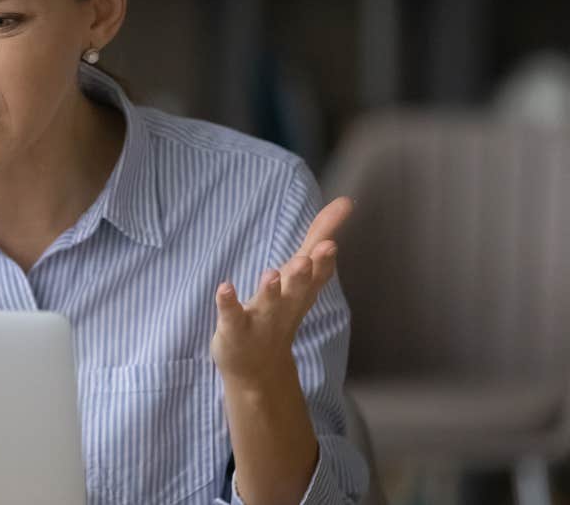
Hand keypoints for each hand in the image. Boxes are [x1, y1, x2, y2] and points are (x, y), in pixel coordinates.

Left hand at [210, 196, 352, 384]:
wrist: (259, 369)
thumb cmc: (282, 310)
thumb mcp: (303, 273)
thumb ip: (320, 235)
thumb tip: (345, 201)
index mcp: (302, 290)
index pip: (318, 272)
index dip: (324, 259)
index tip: (331, 242)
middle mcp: (285, 304)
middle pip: (298, 288)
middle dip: (304, 275)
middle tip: (308, 260)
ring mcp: (260, 318)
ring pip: (267, 303)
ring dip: (270, 289)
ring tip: (270, 273)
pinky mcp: (235, 329)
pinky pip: (231, 315)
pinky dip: (228, 301)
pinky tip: (224, 287)